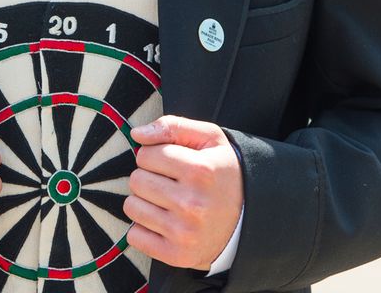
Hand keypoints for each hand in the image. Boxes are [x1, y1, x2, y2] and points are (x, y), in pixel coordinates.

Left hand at [123, 116, 242, 270]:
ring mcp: (184, 232)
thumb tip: (137, 134)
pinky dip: (144, 229)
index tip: (171, 163)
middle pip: (136, 180)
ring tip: (168, 203)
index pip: (146, 155)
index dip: (155, 155)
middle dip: (149, 177)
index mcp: (200, 171)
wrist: (249, 219)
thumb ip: (173, 126)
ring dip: (145, 202)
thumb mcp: (210, 139)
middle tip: (170, 184)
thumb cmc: (223, 174)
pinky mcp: (176, 255)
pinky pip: (134, 236)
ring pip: (132, 206)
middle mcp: (192, 203)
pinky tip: (165, 223)